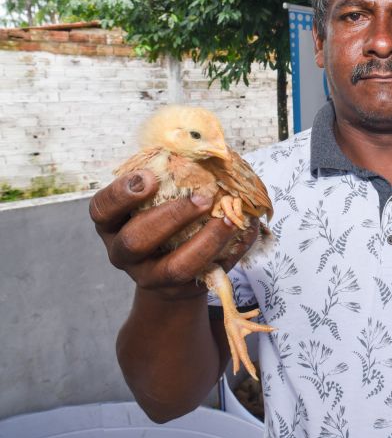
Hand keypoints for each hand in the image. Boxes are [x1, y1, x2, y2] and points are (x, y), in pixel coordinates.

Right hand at [89, 171, 256, 299]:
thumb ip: (170, 173)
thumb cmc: (162, 216)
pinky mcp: (181, 291)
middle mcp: (124, 254)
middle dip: (170, 218)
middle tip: (202, 198)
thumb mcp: (156, 196)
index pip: (101, 209)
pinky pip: (207, 275)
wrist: (171, 270)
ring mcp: (151, 277)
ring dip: (205, 241)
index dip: (122, 194)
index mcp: (112, 223)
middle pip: (135, 241)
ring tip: (228, 218)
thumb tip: (210, 146)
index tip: (149, 178)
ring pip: (174, 268)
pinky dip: (230, 251)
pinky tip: (244, 230)